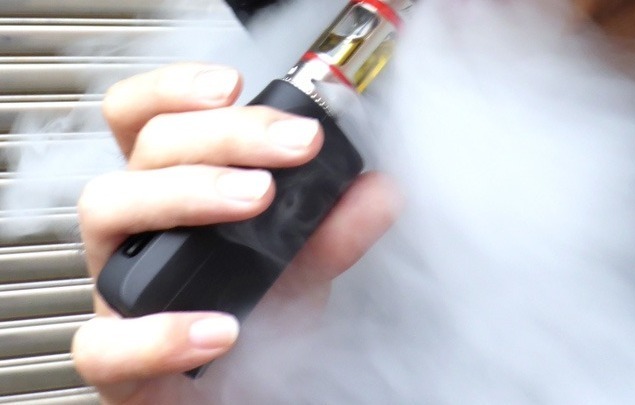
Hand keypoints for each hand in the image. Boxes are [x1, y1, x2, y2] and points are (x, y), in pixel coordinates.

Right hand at [71, 63, 399, 403]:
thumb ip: (336, 228)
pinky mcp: (118, 358)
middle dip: (223, 135)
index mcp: (169, 193)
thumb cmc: (256, 317)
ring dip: (185, 193)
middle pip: (145, 149)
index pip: (144, 119)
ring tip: (253, 201)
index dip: (174, 89)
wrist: (244, 390)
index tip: (232, 85)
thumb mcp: (303, 262)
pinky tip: (220, 327)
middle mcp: (138, 229)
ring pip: (107, 209)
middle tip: (290, 145)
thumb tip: (378, 191)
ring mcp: (121, 287)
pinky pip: (106, 342)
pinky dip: (160, 332)